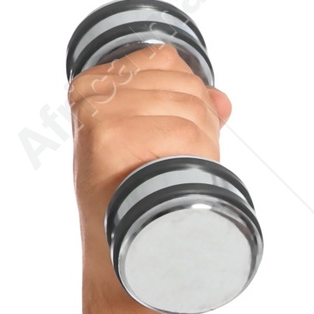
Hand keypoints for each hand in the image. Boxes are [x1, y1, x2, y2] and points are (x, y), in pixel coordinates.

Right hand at [68, 40, 232, 258]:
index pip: (164, 58)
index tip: (184, 132)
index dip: (191, 93)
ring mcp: (98, 115)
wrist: (119, 255)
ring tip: (183, 172)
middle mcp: (91, 94)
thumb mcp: (149, 143)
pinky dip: (199, 156)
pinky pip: (184, 132)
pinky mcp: (109, 138)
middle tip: (190, 160)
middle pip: (183, 84)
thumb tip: (222, 99)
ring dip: (206, 143)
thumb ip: (182, 110)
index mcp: (94, 84)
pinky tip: (179, 177)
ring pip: (190, 109)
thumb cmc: (133, 199)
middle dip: (204, 122)